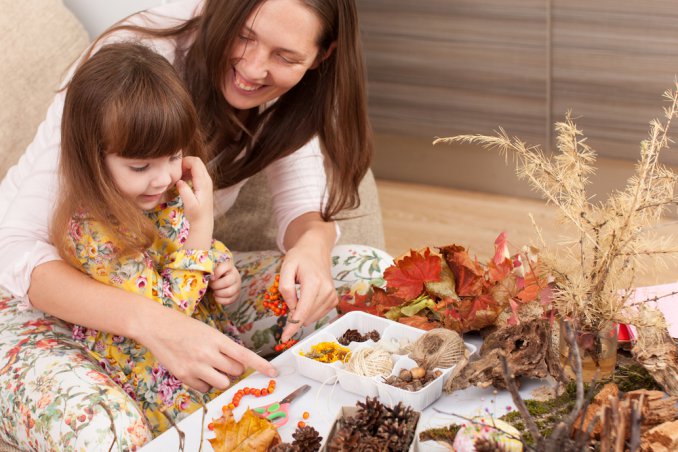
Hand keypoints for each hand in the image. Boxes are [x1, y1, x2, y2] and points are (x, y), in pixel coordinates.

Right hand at [139, 305, 276, 391]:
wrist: (156, 327)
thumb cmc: (185, 328)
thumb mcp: (209, 332)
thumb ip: (224, 348)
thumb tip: (238, 367)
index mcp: (217, 339)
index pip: (244, 355)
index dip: (261, 365)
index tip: (274, 372)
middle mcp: (208, 353)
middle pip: (236, 372)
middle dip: (234, 369)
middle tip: (223, 361)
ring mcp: (196, 366)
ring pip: (223, 383)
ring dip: (221, 378)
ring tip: (210, 367)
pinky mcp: (184, 376)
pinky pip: (205, 389)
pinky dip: (205, 384)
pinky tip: (197, 371)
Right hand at [176, 156, 212, 228]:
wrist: (204, 222)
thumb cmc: (196, 215)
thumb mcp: (190, 205)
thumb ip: (185, 192)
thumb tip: (179, 181)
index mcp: (203, 182)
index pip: (196, 162)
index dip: (184, 161)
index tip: (175, 169)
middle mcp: (207, 179)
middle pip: (197, 161)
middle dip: (185, 163)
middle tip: (176, 172)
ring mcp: (206, 181)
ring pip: (197, 165)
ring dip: (186, 167)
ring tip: (178, 177)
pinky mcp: (204, 184)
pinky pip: (197, 172)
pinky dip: (188, 172)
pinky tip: (182, 181)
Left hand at [210, 259, 241, 304]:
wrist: (225, 278)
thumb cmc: (216, 273)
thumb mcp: (214, 268)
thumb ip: (209, 270)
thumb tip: (206, 276)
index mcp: (229, 266)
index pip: (223, 268)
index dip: (216, 273)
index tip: (210, 277)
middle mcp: (236, 276)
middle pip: (227, 282)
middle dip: (215, 285)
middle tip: (210, 285)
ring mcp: (237, 286)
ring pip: (228, 292)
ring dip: (217, 293)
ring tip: (213, 291)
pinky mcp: (236, 295)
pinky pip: (229, 300)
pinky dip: (220, 300)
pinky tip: (216, 296)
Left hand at [279, 243, 337, 341]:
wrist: (316, 250)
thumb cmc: (299, 257)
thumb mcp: (286, 267)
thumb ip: (286, 288)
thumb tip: (291, 308)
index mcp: (314, 283)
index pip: (302, 311)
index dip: (292, 326)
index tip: (284, 338)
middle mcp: (326, 291)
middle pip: (307, 316)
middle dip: (294, 317)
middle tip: (286, 304)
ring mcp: (332, 296)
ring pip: (312, 317)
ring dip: (301, 314)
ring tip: (298, 296)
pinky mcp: (334, 299)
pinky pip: (318, 314)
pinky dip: (309, 312)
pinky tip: (306, 299)